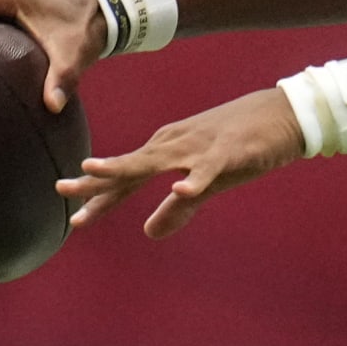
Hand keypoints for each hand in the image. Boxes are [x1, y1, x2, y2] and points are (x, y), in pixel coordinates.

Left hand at [58, 88, 305, 239]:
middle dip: (96, 179)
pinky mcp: (228, 152)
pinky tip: (179, 190)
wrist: (285, 114)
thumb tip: (148, 232)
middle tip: (61, 189)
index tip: (73, 218)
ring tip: (95, 173)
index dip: (100, 197)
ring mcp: (200, 146)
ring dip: (125, 168)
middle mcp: (176, 144)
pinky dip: (193, 180)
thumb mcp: (209, 182)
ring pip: (156, 160)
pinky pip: (207, 168)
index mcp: (170, 150)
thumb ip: (179, 208)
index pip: (127, 177)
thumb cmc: (244, 146)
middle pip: (130, 166)